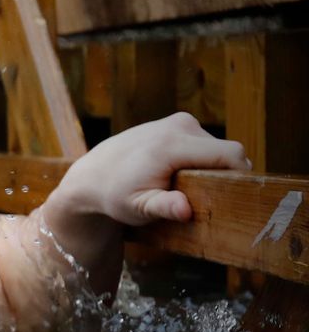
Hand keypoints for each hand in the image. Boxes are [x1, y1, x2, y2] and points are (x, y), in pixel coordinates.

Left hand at [40, 113, 250, 292]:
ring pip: (216, 146)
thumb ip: (164, 207)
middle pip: (226, 151)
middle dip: (221, 174)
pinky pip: (204, 142)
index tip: (234, 196)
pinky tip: (180, 174)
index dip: (239, 175)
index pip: (229, 155)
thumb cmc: (114, 195)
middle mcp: (179, 126)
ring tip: (184, 185)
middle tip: (202, 198)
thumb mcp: (137, 208)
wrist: (92, 175)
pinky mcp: (178, 122)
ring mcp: (180, 121)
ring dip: (209, 167)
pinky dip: (200, 158)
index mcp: (171, 146)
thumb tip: (185, 210)